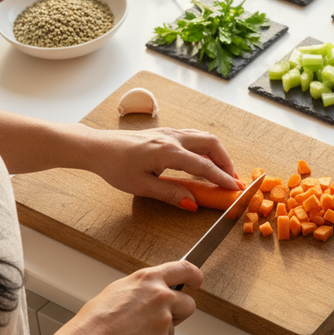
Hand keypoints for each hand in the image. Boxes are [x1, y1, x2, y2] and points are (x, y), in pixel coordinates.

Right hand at [59, 261, 203, 334]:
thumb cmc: (99, 317)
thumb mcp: (122, 288)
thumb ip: (145, 287)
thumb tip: (153, 289)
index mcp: (150, 279)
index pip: (185, 269)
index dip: (195, 276)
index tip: (197, 281)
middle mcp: (161, 297)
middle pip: (189, 304)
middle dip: (180, 311)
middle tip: (162, 317)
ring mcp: (163, 319)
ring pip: (173, 326)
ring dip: (161, 330)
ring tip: (136, 330)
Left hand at [86, 127, 236, 206]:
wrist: (98, 148)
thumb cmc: (115, 166)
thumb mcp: (142, 186)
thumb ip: (170, 194)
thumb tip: (192, 203)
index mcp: (167, 152)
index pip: (204, 165)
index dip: (222, 177)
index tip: (235, 188)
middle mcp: (172, 138)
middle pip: (211, 144)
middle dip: (226, 162)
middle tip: (232, 180)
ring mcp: (170, 132)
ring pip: (204, 137)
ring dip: (217, 153)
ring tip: (223, 171)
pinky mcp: (165, 132)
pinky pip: (194, 136)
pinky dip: (206, 148)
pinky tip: (205, 159)